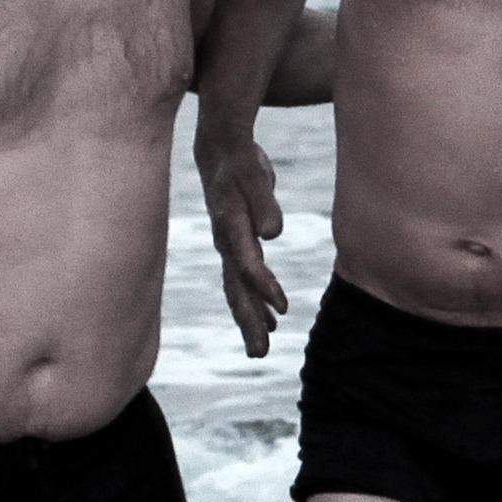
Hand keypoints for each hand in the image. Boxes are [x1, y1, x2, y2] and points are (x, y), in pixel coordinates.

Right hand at [202, 138, 289, 356]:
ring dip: (251, 318)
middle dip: (248, 320)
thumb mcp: (254, 173)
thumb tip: (272, 233)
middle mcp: (226, 242)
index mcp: (230, 226)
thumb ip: (264, 201)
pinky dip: (257, 300)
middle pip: (237, 287)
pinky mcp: (236, 245)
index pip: (246, 264)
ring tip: (262, 348)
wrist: (219, 150)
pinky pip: (244, 280)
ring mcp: (229, 246)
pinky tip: (272, 319)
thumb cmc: (240, 159)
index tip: (282, 309)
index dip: (263, 287)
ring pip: (238, 289)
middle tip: (260, 352)